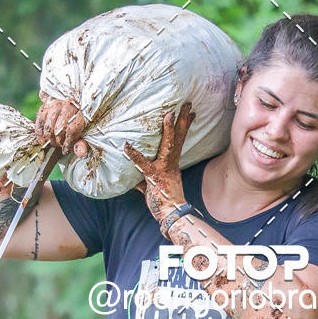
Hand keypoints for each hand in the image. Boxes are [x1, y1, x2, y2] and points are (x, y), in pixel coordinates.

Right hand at [35, 99, 87, 156]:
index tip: (66, 149)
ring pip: (48, 129)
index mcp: (78, 113)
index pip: (71, 130)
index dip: (67, 143)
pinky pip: (39, 126)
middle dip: (58, 142)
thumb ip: (82, 144)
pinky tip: (44, 141)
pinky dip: (40, 136)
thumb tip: (81, 154)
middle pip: (58, 130)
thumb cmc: (75, 123)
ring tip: (53, 143)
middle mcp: (66, 106)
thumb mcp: (82, 133)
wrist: (68, 107)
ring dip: (49, 140)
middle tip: (59, 146)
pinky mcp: (43, 109)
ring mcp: (53, 106)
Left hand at [124, 102, 194, 231]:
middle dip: (183, 120)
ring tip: (169, 114)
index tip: (190, 112)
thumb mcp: (154, 187)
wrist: (172, 214)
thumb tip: (133, 180)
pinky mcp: (153, 177)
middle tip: (187, 104)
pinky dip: (133, 155)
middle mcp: (171, 163)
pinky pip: (142, 164)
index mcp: (172, 163)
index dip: (184, 126)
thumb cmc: (164, 202)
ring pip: (169, 145)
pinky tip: (126, 146)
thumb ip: (143, 181)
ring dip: (169, 130)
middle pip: (180, 138)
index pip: (180, 141)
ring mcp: (164, 168)